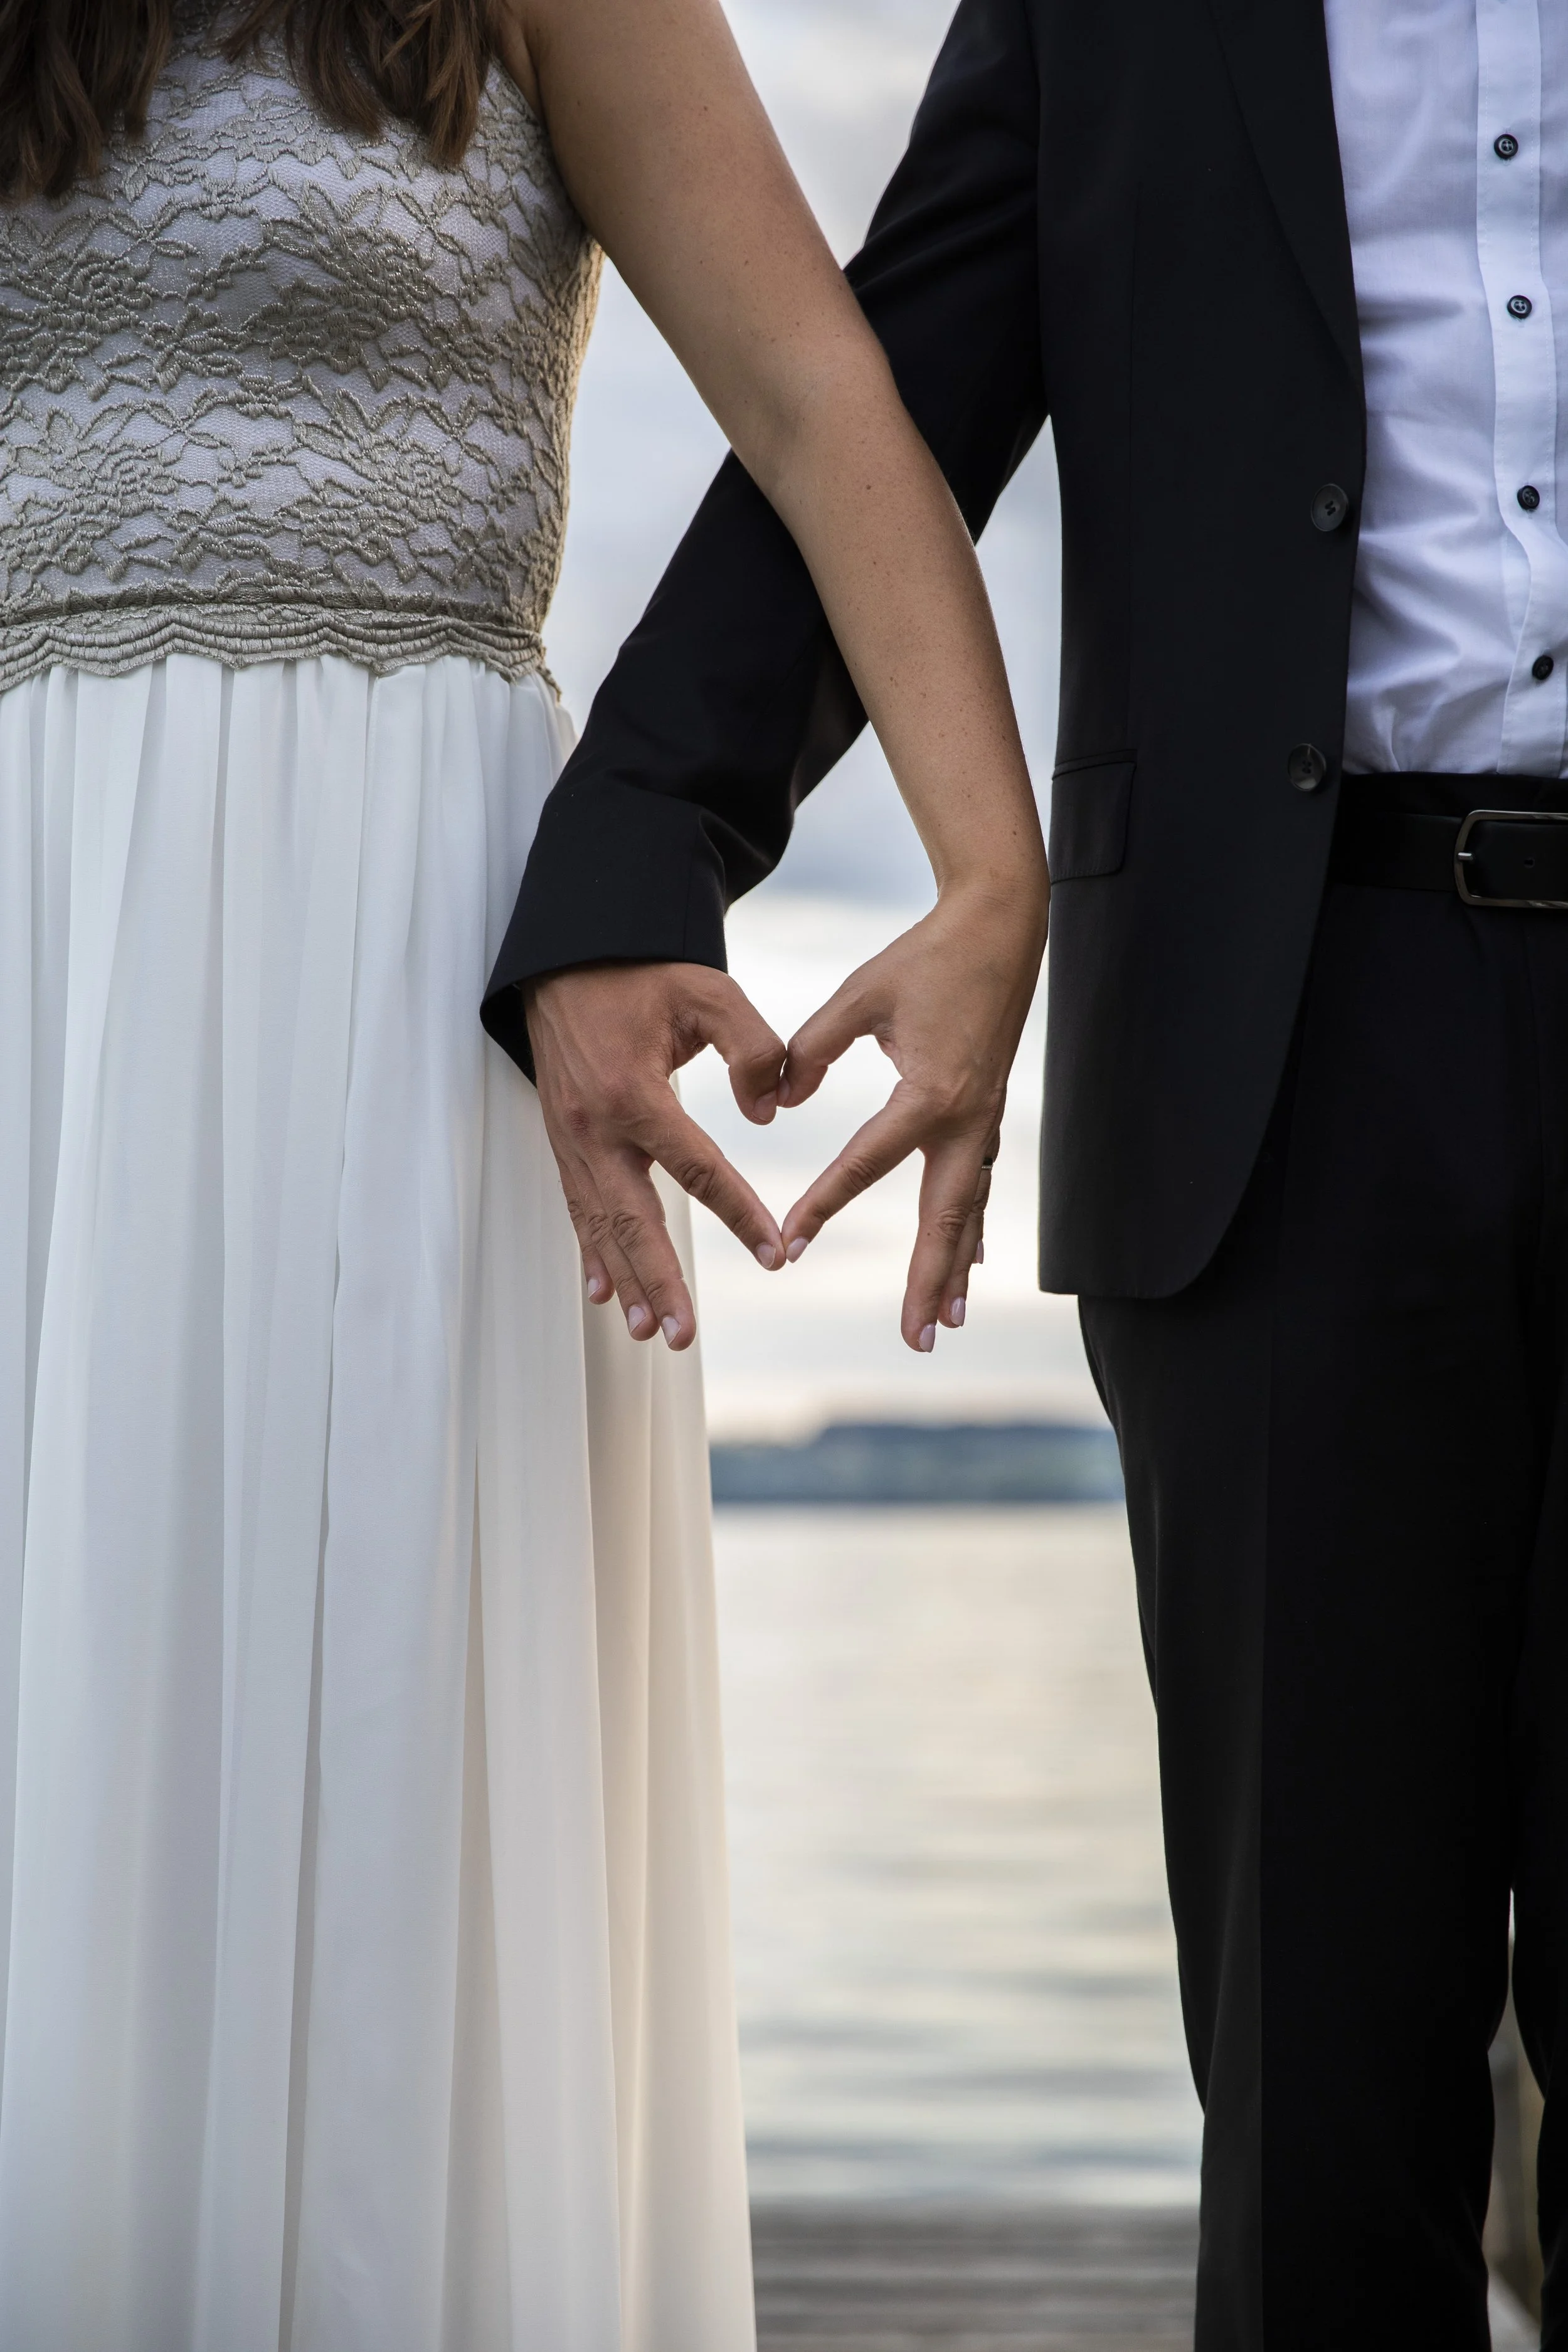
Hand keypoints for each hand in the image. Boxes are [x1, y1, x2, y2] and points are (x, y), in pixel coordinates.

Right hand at [525, 961, 786, 1350]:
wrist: (567, 957)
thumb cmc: (642, 971)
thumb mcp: (709, 991)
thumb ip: (753, 1048)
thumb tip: (770, 1113)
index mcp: (634, 1093)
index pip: (696, 1168)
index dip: (739, 1214)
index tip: (774, 1254)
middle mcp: (594, 1127)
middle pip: (632, 1219)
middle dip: (659, 1281)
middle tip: (684, 1334)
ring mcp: (571, 1139)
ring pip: (600, 1224)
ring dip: (626, 1280)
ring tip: (650, 1331)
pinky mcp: (562, 1141)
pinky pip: (578, 1207)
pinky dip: (591, 1253)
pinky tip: (603, 1293)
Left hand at [779, 878, 1047, 1351]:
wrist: (1000, 929)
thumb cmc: (927, 957)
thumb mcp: (859, 997)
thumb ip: (810, 1049)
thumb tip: (778, 1096)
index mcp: (928, 1093)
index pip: (865, 1164)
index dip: (822, 1206)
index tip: (789, 1244)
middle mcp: (964, 1118)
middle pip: (943, 1218)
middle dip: (927, 1281)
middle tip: (915, 1338)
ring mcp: (982, 1120)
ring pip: (966, 1211)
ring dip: (954, 1268)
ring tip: (944, 1322)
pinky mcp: (986, 1112)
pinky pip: (977, 1184)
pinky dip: (970, 1228)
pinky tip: (969, 1264)